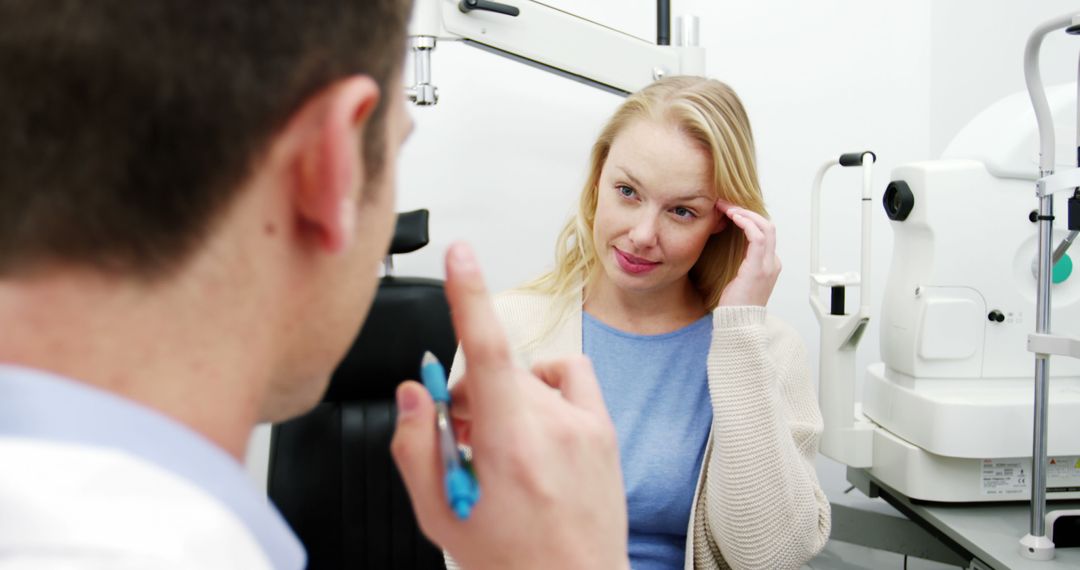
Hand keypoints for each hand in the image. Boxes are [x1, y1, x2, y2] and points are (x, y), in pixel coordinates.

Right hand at [390, 242, 628, 569]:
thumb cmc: (512, 563)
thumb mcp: (440, 516)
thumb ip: (414, 447)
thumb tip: (413, 393)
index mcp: (510, 445)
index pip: (485, 349)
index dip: (469, 294)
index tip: (460, 254)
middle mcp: (555, 426)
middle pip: (495, 369)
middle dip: (467, 395)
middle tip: (462, 441)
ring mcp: (586, 425)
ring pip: (527, 376)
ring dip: (504, 395)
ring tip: (500, 444)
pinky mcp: (605, 429)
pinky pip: (569, 376)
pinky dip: (544, 386)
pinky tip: (534, 423)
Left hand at [715, 200, 780, 306]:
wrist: (739, 324)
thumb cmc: (735, 304)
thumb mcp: (737, 278)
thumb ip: (738, 261)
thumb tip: (723, 245)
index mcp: (768, 264)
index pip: (764, 232)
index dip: (748, 217)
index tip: (729, 210)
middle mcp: (772, 262)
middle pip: (767, 225)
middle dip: (746, 211)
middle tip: (726, 204)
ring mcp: (768, 265)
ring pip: (765, 227)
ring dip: (745, 213)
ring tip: (727, 208)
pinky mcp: (758, 268)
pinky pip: (758, 238)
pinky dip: (747, 223)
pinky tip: (734, 218)